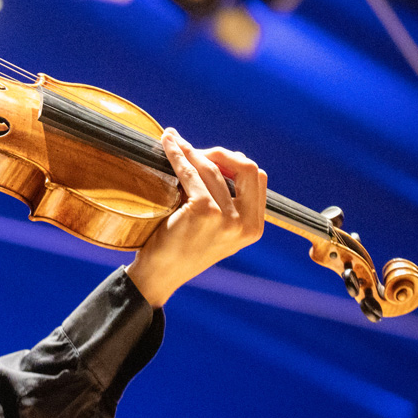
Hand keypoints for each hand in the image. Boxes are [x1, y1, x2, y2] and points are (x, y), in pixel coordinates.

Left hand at [126, 127, 266, 307]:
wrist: (160, 276)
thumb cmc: (182, 249)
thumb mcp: (217, 229)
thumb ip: (228, 203)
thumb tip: (223, 159)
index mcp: (254, 227)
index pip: (257, 179)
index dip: (235, 162)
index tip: (212, 158)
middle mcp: (246, 224)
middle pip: (246, 168)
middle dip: (221, 153)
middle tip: (195, 149)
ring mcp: (226, 218)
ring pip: (213, 168)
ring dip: (191, 150)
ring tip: (173, 141)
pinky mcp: (203, 211)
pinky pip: (190, 172)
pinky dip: (178, 155)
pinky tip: (168, 145)